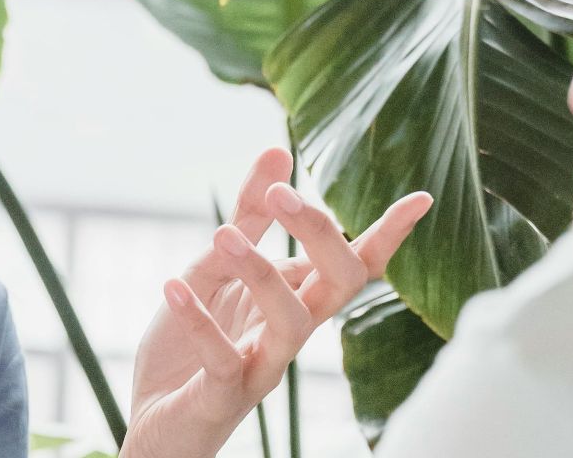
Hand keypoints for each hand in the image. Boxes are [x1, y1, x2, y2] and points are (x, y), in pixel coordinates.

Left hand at [119, 148, 431, 457]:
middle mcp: (289, 334)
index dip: (386, 236)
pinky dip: (201, 320)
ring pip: (292, 324)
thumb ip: (246, 219)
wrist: (152, 422)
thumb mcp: (213, 270)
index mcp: (295, 302)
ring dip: (261, 273)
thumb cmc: (189, 347)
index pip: (352, 267)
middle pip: (337, 285)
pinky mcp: (224, 396)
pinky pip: (225, 359)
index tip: (420, 198)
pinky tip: (174, 286)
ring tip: (222, 234)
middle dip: (318, 234)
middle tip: (281, 193)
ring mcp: (262, 368)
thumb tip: (278, 150)